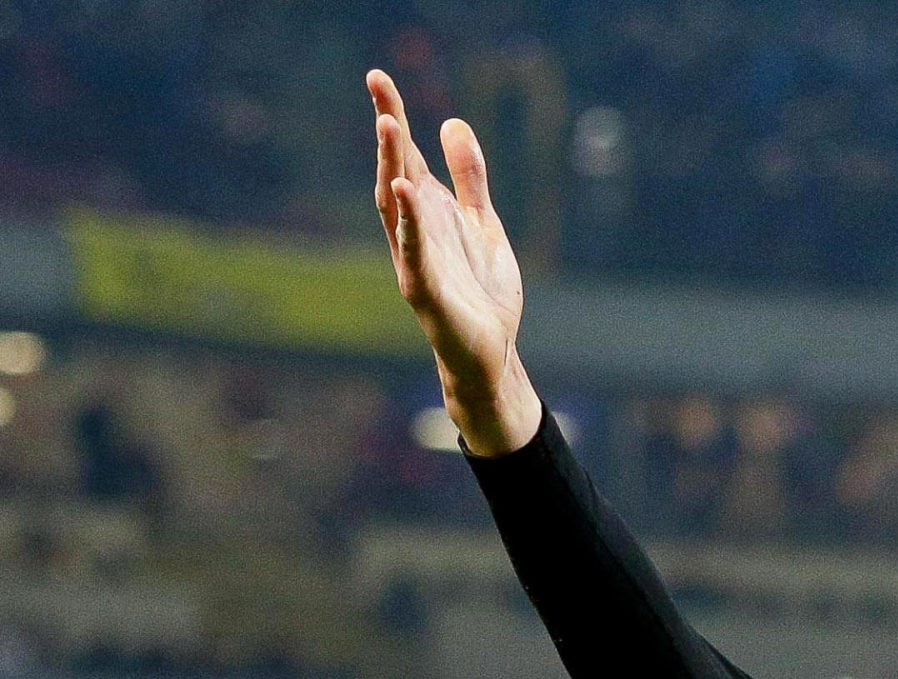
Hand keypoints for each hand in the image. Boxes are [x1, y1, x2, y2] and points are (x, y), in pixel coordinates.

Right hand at [368, 70, 539, 455]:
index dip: (394, 118)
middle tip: (379, 87)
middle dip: (389, 131)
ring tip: (391, 125)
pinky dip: (409, 222)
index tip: (380, 78)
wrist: (493, 355)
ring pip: (397, 208)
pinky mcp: (425, 293)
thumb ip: (470, 178)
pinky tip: (405, 191)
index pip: (407, 159)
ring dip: (392, 166)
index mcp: (428, 215)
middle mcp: (414, 233)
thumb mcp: (483, 224)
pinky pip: (413, 252)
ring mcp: (416, 261)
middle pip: (396, 173)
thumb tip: (452, 122)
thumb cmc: (481, 293)